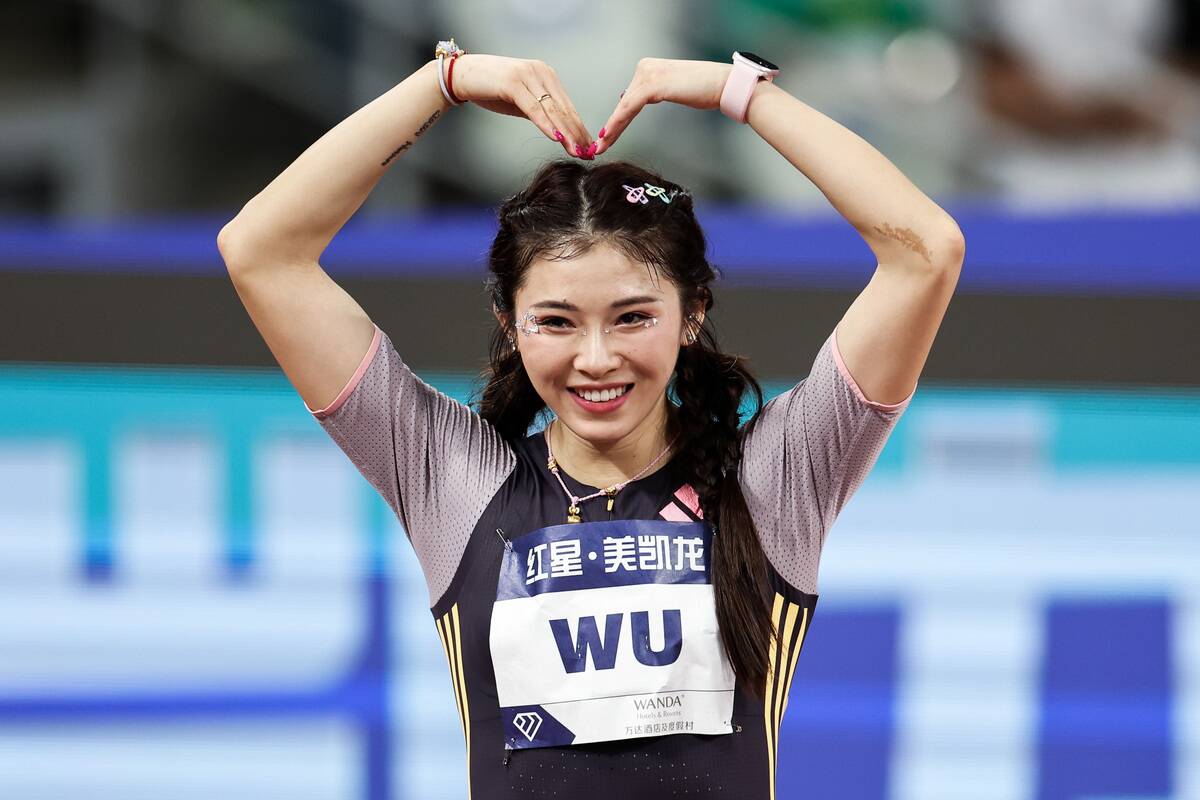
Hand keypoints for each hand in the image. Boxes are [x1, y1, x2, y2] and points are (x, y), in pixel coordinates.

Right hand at [450, 54, 594, 158]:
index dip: (579, 127)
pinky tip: (556, 138)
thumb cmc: (491, 89)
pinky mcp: (513, 83)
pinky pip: (534, 108)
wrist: (462, 75)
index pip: (567, 106)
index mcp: (546, 75)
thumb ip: (539, 111)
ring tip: (577, 150)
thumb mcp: (521, 101)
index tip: (588, 146)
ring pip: (552, 109)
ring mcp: (528, 75)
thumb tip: (557, 131)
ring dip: (566, 132)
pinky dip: (546, 124)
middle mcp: (541, 72)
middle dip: (577, 133)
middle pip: (564, 108)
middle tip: (587, 153)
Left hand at [594, 58, 731, 156]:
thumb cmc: (704, 89)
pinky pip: (629, 107)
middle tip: (598, 146)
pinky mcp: (652, 85)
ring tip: (601, 146)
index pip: (628, 97)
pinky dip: (618, 123)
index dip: (617, 119)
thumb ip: (653, 94)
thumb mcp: (672, 90)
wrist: (722, 84)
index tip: (606, 136)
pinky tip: (609, 134)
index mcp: (648, 67)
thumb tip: (633, 102)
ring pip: (624, 107)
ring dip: (611, 128)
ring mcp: (647, 74)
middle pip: (624, 103)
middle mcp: (644, 67)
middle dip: (612, 127)